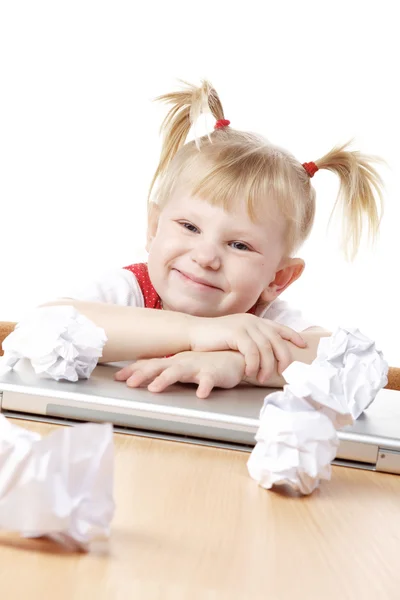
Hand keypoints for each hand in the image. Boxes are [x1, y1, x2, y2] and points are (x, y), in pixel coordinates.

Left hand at [114, 350, 245, 398]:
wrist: (234, 358)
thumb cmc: (205, 364)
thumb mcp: (181, 367)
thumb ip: (163, 372)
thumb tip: (140, 377)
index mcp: (173, 362)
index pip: (149, 364)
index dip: (132, 370)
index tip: (117, 377)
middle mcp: (182, 362)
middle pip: (159, 367)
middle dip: (143, 375)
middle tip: (129, 384)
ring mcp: (197, 367)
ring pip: (179, 372)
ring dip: (166, 379)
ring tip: (155, 388)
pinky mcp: (214, 374)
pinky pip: (209, 381)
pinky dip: (205, 387)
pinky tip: (201, 394)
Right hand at [189, 314, 306, 381]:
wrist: (193, 333)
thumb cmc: (213, 339)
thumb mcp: (236, 337)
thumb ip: (250, 342)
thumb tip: (264, 357)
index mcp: (254, 321)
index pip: (279, 327)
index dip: (293, 336)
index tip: (303, 346)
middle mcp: (252, 321)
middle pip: (277, 340)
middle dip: (283, 358)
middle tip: (282, 372)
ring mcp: (245, 325)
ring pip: (266, 348)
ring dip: (267, 365)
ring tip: (262, 378)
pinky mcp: (236, 333)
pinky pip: (252, 351)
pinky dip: (254, 364)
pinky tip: (250, 372)